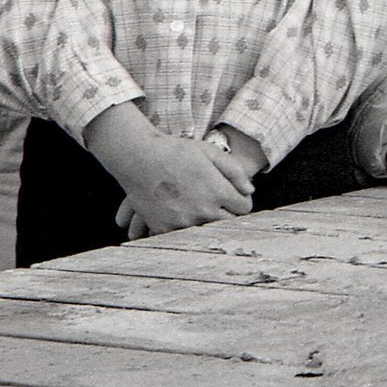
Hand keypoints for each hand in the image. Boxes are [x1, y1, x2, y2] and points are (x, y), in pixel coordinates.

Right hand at [85, 104, 251, 236]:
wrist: (138, 157)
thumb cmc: (175, 151)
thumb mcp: (210, 152)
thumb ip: (234, 171)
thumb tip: (249, 191)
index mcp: (217, 191)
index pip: (244, 208)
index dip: (242, 201)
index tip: (236, 197)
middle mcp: (203, 210)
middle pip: (228, 223)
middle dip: (228, 214)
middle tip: (222, 205)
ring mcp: (183, 222)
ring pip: (207, 231)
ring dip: (208, 223)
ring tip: (202, 209)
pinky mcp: (164, 228)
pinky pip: (183, 235)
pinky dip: (186, 228)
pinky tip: (184, 215)